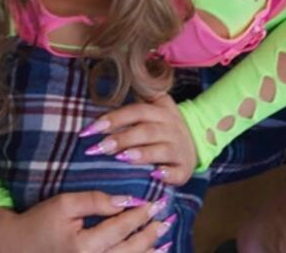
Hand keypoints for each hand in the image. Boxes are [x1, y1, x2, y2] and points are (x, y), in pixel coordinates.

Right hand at [0, 192, 173, 252]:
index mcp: (84, 246)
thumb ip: (94, 201)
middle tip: (164, 219)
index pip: (120, 228)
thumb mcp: (63, 204)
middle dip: (149, 234)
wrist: (15, 247)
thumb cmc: (39, 222)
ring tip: (164, 239)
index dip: (139, 215)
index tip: (153, 203)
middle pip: (130, 250)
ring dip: (148, 251)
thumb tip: (125, 200)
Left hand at [82, 94, 199, 187]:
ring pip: (162, 150)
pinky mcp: (184, 168)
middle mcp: (172, 128)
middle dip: (122, 138)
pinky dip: (167, 174)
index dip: (114, 119)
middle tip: (100, 148)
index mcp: (161, 111)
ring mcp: (180, 148)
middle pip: (146, 131)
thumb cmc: (161, 128)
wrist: (194, 143)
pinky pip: (177, 172)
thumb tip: (94, 119)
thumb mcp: (153, 110)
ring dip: (143, 153)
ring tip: (123, 158)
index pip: (136, 111)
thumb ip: (130, 110)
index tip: (91, 130)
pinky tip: (154, 175)